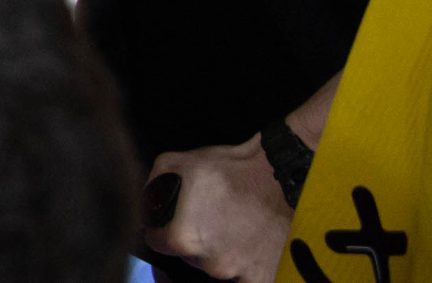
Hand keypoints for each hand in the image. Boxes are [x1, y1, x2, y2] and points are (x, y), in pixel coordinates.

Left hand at [143, 137, 291, 282]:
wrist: (288, 177)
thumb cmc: (234, 169)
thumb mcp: (179, 162)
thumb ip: (154, 185)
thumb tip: (145, 201)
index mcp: (184, 239)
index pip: (159, 244)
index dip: (163, 231)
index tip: (171, 224)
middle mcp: (212, 264)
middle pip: (192, 258)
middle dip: (198, 242)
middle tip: (213, 221)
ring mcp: (242, 274)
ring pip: (222, 268)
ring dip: (225, 253)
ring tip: (238, 228)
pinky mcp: (268, 279)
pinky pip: (249, 277)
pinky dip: (249, 265)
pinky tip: (254, 244)